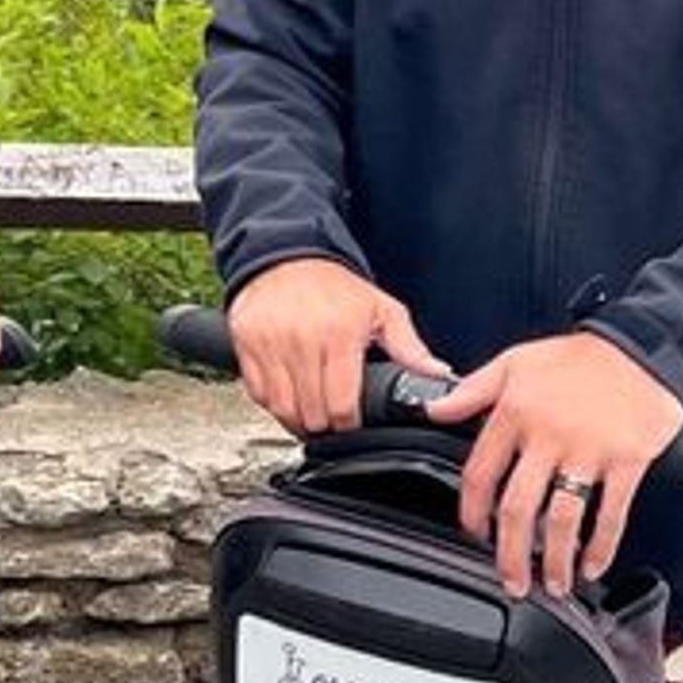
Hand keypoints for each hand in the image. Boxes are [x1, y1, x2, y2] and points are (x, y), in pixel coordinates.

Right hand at [226, 258, 445, 436]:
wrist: (285, 257)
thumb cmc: (334, 287)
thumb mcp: (381, 309)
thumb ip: (409, 347)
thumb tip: (437, 373)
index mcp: (339, 334)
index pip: (341, 405)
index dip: (348, 425)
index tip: (352, 424)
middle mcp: (301, 340)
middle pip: (311, 413)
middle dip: (325, 425)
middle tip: (333, 421)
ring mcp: (269, 344)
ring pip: (281, 408)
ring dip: (297, 419)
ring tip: (311, 413)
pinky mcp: (246, 346)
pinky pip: (257, 393)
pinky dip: (272, 402)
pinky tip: (288, 395)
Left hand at [430, 332, 682, 598]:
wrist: (642, 345)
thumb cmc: (580, 356)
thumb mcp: (516, 361)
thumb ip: (473, 390)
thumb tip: (435, 411)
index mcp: (517, 412)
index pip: (481, 473)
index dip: (472, 513)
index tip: (474, 534)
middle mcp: (548, 435)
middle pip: (517, 508)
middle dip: (510, 554)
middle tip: (511, 580)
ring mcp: (589, 450)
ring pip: (562, 519)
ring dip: (555, 560)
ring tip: (554, 583)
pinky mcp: (627, 460)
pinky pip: (611, 513)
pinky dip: (601, 546)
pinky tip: (593, 565)